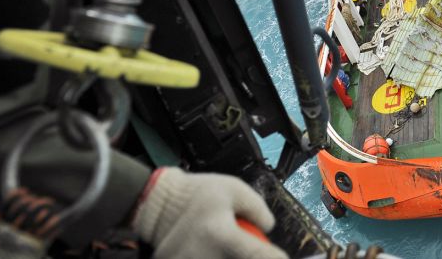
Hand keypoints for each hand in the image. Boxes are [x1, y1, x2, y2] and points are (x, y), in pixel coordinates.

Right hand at [131, 168, 284, 258]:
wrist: (159, 205)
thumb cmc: (197, 195)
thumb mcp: (233, 189)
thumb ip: (258, 209)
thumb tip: (269, 228)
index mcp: (221, 235)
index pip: (258, 255)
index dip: (275, 258)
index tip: (282, 257)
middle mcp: (206, 256)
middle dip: (250, 254)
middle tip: (249, 245)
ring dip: (232, 254)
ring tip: (226, 243)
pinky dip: (215, 256)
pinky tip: (213, 248)